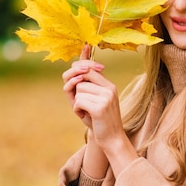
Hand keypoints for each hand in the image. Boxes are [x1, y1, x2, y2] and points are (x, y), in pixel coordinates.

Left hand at [63, 45, 138, 173]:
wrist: (111, 140)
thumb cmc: (99, 122)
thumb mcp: (93, 102)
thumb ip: (85, 88)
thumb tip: (74, 72)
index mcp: (109, 86)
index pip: (91, 68)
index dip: (83, 60)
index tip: (85, 45)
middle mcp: (109, 88)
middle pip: (82, 76)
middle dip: (73, 86)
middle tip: (75, 100)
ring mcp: (106, 97)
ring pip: (79, 90)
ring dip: (76, 103)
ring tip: (85, 113)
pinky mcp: (100, 107)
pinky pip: (79, 101)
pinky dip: (77, 110)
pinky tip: (85, 117)